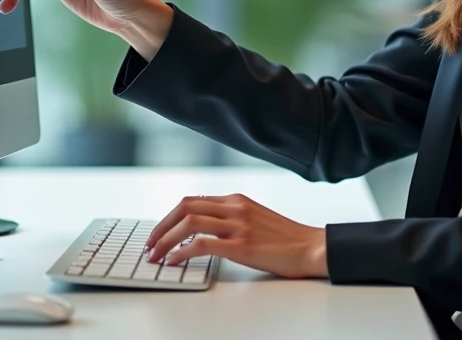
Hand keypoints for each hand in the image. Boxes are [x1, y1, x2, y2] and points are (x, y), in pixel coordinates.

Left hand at [146, 194, 327, 279]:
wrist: (311, 247)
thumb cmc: (286, 239)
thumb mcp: (256, 218)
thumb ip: (232, 218)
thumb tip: (204, 231)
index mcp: (237, 199)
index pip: (192, 201)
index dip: (169, 217)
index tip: (158, 233)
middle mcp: (235, 207)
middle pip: (184, 207)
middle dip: (160, 226)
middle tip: (150, 245)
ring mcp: (238, 225)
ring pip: (188, 223)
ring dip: (165, 240)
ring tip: (156, 256)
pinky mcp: (242, 245)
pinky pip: (201, 244)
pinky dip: (181, 252)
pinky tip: (174, 261)